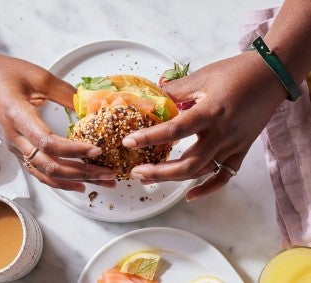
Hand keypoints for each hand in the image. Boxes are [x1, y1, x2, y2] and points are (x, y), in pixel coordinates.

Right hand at [0, 51, 115, 190]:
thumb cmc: (1, 73)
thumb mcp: (36, 75)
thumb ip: (63, 91)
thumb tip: (89, 104)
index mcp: (17, 116)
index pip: (48, 143)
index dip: (73, 150)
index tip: (97, 150)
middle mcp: (14, 138)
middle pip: (50, 165)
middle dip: (82, 172)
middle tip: (107, 174)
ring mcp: (14, 147)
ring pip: (45, 174)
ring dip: (74, 181)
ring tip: (99, 182)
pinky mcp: (16, 149)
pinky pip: (38, 172)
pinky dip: (58, 181)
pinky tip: (76, 184)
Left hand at [123, 51, 285, 200]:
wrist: (272, 76)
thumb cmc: (238, 72)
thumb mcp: (203, 76)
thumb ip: (176, 90)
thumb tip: (152, 97)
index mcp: (211, 112)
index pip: (175, 130)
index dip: (149, 138)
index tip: (129, 142)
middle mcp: (222, 134)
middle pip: (188, 163)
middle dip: (158, 171)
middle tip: (136, 172)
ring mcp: (233, 146)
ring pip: (202, 172)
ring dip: (174, 179)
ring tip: (149, 178)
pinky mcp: (241, 151)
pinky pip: (224, 176)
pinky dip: (207, 189)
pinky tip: (189, 196)